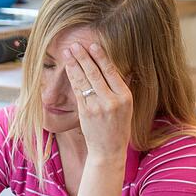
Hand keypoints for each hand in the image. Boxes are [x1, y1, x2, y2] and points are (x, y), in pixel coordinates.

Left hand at [63, 42, 132, 158]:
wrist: (108, 150)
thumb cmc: (118, 128)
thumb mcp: (128, 108)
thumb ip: (124, 89)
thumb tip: (126, 70)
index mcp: (125, 96)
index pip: (111, 71)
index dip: (100, 57)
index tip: (93, 45)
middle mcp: (112, 100)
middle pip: (95, 73)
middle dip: (84, 56)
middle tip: (75, 44)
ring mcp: (98, 106)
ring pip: (84, 80)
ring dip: (75, 64)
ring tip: (69, 52)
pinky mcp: (86, 112)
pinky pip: (78, 91)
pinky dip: (73, 78)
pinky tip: (68, 68)